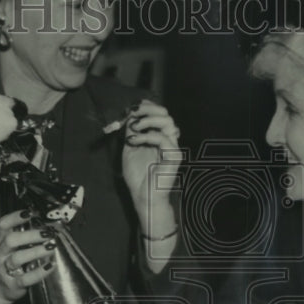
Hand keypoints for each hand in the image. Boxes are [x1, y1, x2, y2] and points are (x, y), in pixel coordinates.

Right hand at [0, 209, 56, 303]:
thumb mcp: (12, 247)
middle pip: (11, 240)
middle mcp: (1, 253)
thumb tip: (46, 224)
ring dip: (36, 251)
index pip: (3, 225)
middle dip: (30, 235)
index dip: (15, 218)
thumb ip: (24, 236)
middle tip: (47, 233)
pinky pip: (26, 278)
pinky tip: (50, 266)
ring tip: (51, 247)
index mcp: (1, 241)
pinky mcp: (14, 284)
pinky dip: (39, 272)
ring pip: (17, 258)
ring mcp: (5, 269)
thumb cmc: (11, 262)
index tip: (30, 213)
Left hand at [121, 99, 182, 222]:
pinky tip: (133, 141)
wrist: (143, 196)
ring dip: (148, 120)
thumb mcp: (130, 149)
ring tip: (134, 127)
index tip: (131, 108)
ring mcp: (173, 147)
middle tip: (132, 114)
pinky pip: (163, 139)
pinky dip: (146, 136)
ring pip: (168, 122)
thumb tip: (129, 116)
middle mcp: (168, 139)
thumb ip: (132, 133)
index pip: (159, 113)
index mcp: (159, 136)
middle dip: (147, 110)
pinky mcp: (174, 157)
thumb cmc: (138, 176)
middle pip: (165, 114)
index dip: (147, 107)